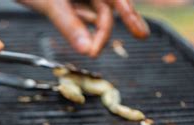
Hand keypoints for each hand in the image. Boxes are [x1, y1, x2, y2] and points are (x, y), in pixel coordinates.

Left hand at [18, 0, 148, 56]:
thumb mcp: (51, 4)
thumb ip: (70, 26)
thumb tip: (87, 50)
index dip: (132, 16)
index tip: (142, 35)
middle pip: (106, 9)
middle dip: (101, 31)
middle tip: (94, 52)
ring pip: (93, 12)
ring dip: (88, 28)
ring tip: (85, 42)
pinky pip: (80, 12)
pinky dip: (78, 23)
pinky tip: (77, 30)